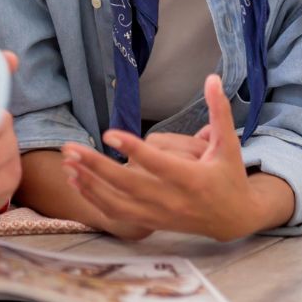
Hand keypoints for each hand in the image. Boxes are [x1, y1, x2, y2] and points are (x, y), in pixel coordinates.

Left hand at [60, 75, 293, 240]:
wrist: (234, 219)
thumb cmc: (229, 176)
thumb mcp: (229, 145)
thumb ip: (219, 112)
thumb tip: (212, 78)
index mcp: (192, 179)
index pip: (158, 164)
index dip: (133, 149)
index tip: (108, 132)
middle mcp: (172, 200)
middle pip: (128, 184)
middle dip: (96, 167)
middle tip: (71, 149)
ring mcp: (159, 214)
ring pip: (117, 203)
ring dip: (89, 184)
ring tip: (67, 164)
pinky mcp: (150, 223)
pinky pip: (117, 214)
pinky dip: (94, 199)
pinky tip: (77, 182)